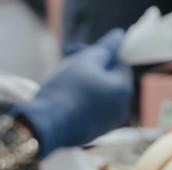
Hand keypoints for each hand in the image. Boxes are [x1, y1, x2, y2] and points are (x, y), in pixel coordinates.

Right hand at [13, 29, 132, 157]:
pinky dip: (82, 98)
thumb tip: (120, 36)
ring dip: (84, 80)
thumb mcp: (85, 61)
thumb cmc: (67, 89)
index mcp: (123, 89)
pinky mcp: (97, 130)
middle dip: (89, 65)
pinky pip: (93, 107)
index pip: (119, 62)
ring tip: (62, 77)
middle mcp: (122, 107)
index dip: (99, 52)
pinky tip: (64, 96)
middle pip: (110, 77)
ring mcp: (110, 121)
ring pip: (100, 92)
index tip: (76, 50)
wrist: (47, 125)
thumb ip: (105, 48)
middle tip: (66, 60)